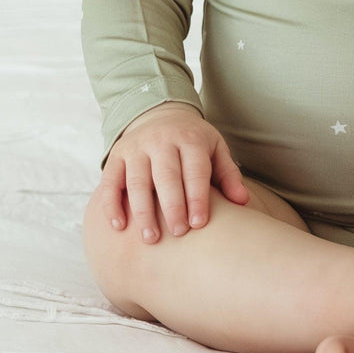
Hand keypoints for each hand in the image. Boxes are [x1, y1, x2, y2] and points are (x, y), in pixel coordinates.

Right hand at [101, 102, 249, 242]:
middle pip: (166, 176)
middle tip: (178, 233)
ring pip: (137, 181)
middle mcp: (161, 141)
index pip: (194, 170)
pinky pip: (110, 181)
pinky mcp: (116, 156)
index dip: (197, 197)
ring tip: (151, 239)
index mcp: (190, 139)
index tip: (200, 223)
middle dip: (172, 206)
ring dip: (142, 211)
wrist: (160, 113)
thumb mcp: (215, 148)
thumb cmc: (192, 141)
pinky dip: (111, 204)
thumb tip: (243, 201)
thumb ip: (227, 174)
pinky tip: (118, 227)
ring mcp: (136, 148)